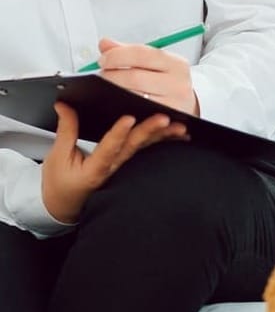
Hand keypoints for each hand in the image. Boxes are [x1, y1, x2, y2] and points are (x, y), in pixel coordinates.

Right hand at [41, 102, 188, 222]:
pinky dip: (164, 142)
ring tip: (179, 127)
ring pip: (145, 149)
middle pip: (133, 147)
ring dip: (164, 137)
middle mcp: (114, 168)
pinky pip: (148, 151)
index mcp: (95, 168)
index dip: (118, 134)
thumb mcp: (57, 157)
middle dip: (150, 131)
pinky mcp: (128, 165)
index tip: (128, 119)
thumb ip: (66, 130)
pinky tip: (179, 136)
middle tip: (163, 118)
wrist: (66, 206)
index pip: (108, 149)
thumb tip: (65, 105)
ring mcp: (124, 167)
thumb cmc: (62, 184)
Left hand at [96, 38, 199, 114]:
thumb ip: (130, 52)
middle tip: (103, 75)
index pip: (141, 54)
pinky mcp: (164, 119)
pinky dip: (122, 104)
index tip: (103, 59)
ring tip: (109, 87)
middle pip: (134, 77)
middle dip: (111, 75)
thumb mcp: (156, 63)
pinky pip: (136, 111)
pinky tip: (117, 100)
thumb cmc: (168, 81)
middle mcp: (178, 83)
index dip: (117, 55)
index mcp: (176, 64)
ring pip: (133, 95)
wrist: (189, 104)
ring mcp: (172, 103)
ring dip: (113, 90)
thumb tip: (105, 43)